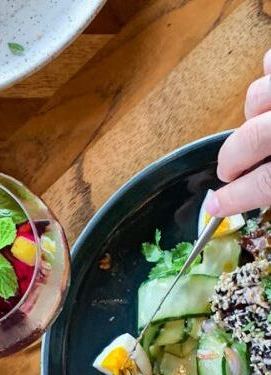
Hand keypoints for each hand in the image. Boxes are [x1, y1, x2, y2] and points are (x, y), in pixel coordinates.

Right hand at [206, 49, 270, 215]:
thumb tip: (254, 191)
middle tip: (230, 172)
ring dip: (251, 118)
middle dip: (232, 160)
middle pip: (249, 140)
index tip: (214, 207)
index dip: (234, 199)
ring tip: (260, 128)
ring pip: (255, 98)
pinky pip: (270, 63)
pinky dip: (267, 76)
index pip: (262, 184)